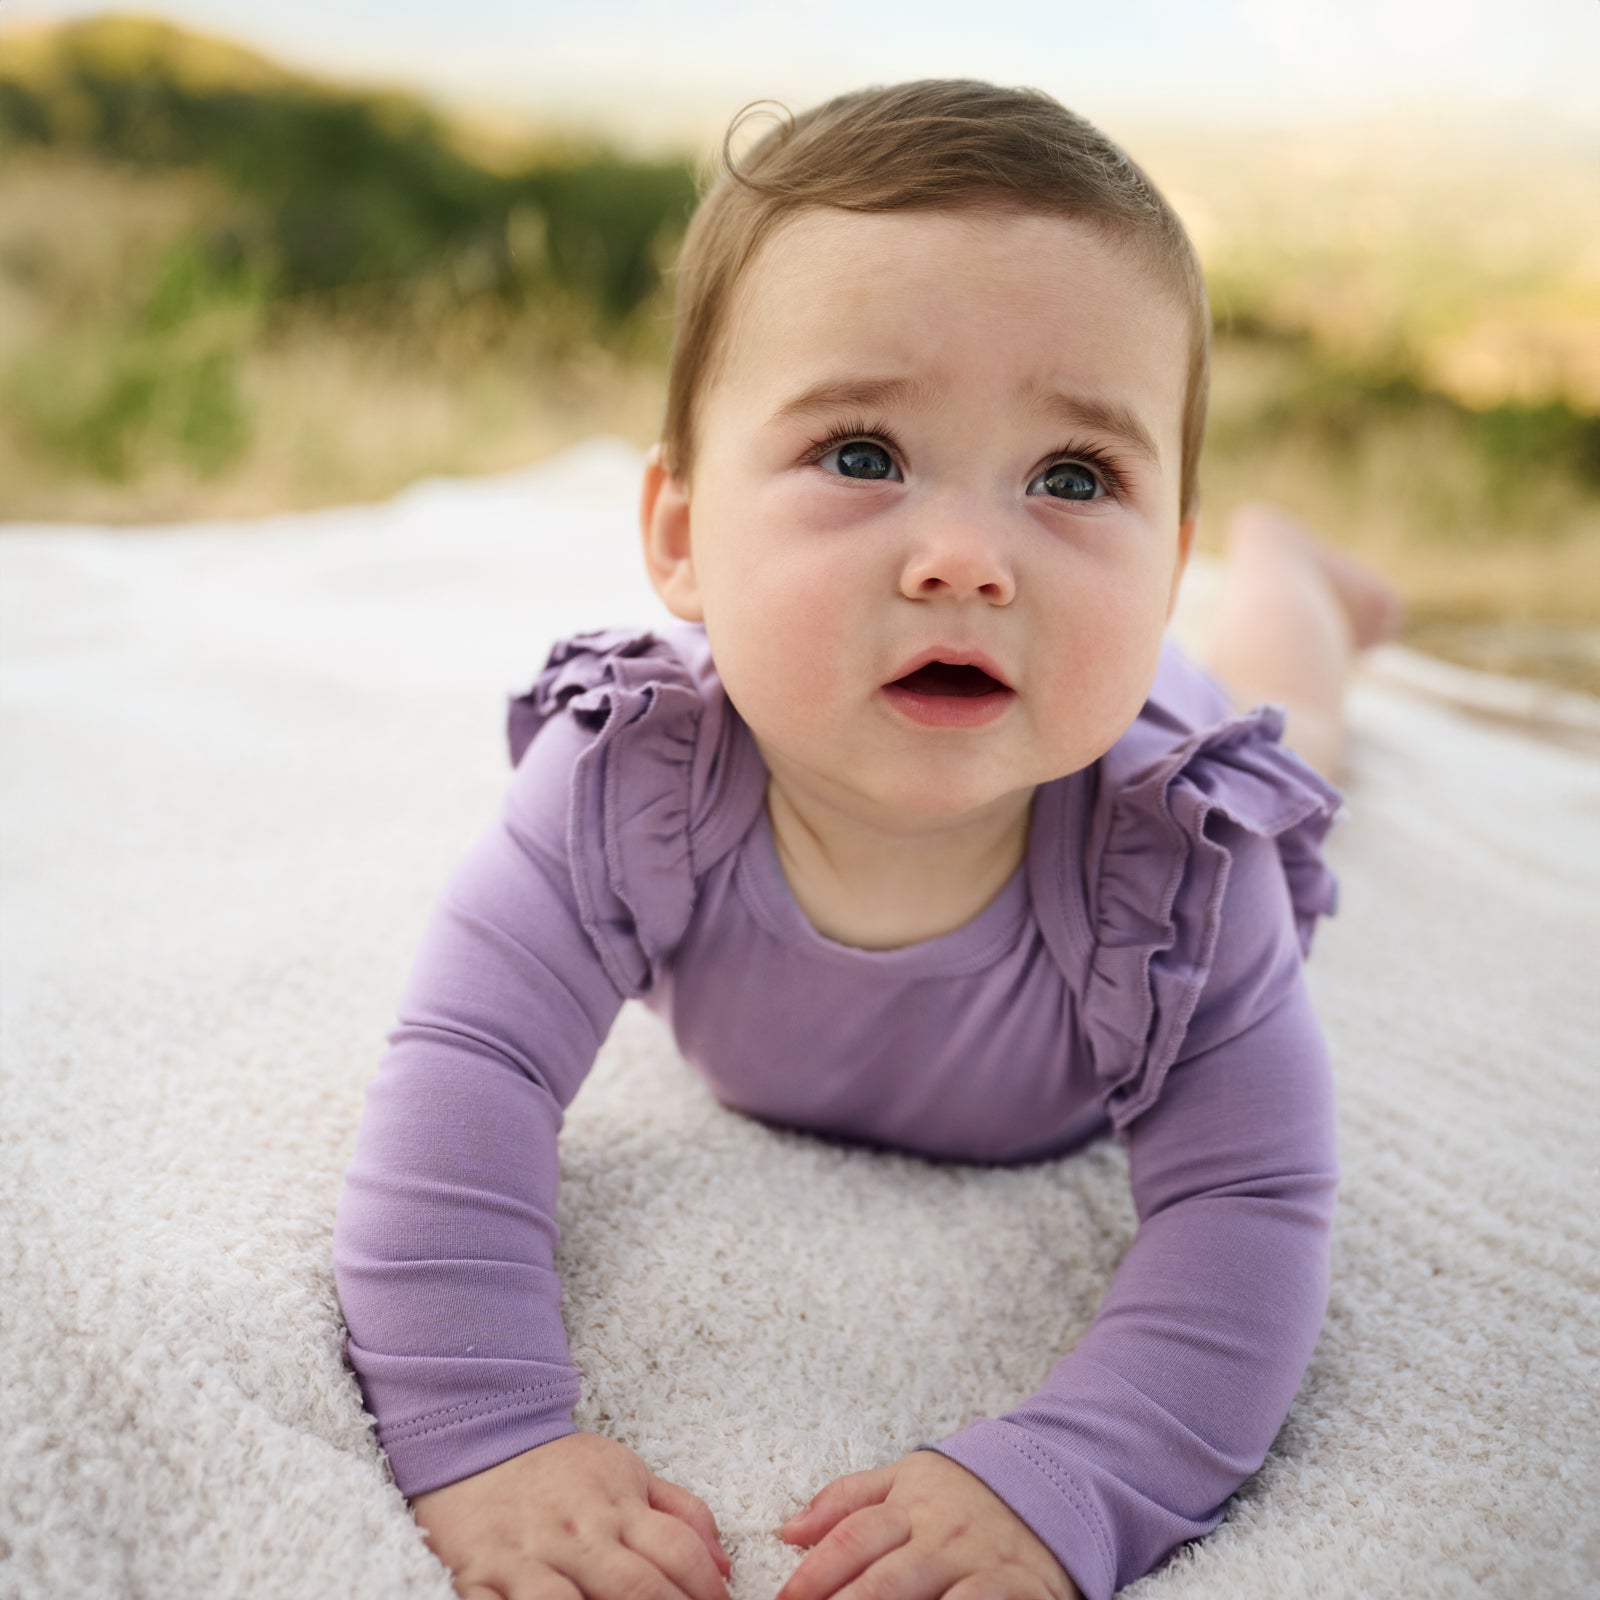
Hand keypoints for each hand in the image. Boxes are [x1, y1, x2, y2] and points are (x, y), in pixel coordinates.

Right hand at [410, 1430, 733, 1599]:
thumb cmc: (562, 1469)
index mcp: (617, 1504)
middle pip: (634, 1585)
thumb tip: (723, 1567)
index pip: (676, 1550)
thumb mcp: (627, 1473)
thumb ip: (680, 1513)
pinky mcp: (480, 1578)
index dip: (705, 1588)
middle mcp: (578, 1532)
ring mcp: (529, 1557)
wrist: (479, 1438)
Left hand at [773, 1450, 1080, 1599]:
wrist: (1049, 1486)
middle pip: (882, 1581)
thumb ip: (846, 1500)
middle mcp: (940, 1534)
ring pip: (925, 1599)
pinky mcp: (1019, 1590)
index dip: (814, 1575)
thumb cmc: (962, 1494)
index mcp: (909, 1503)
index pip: (851, 1539)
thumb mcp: (906, 1478)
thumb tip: (789, 1531)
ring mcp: (979, 1564)